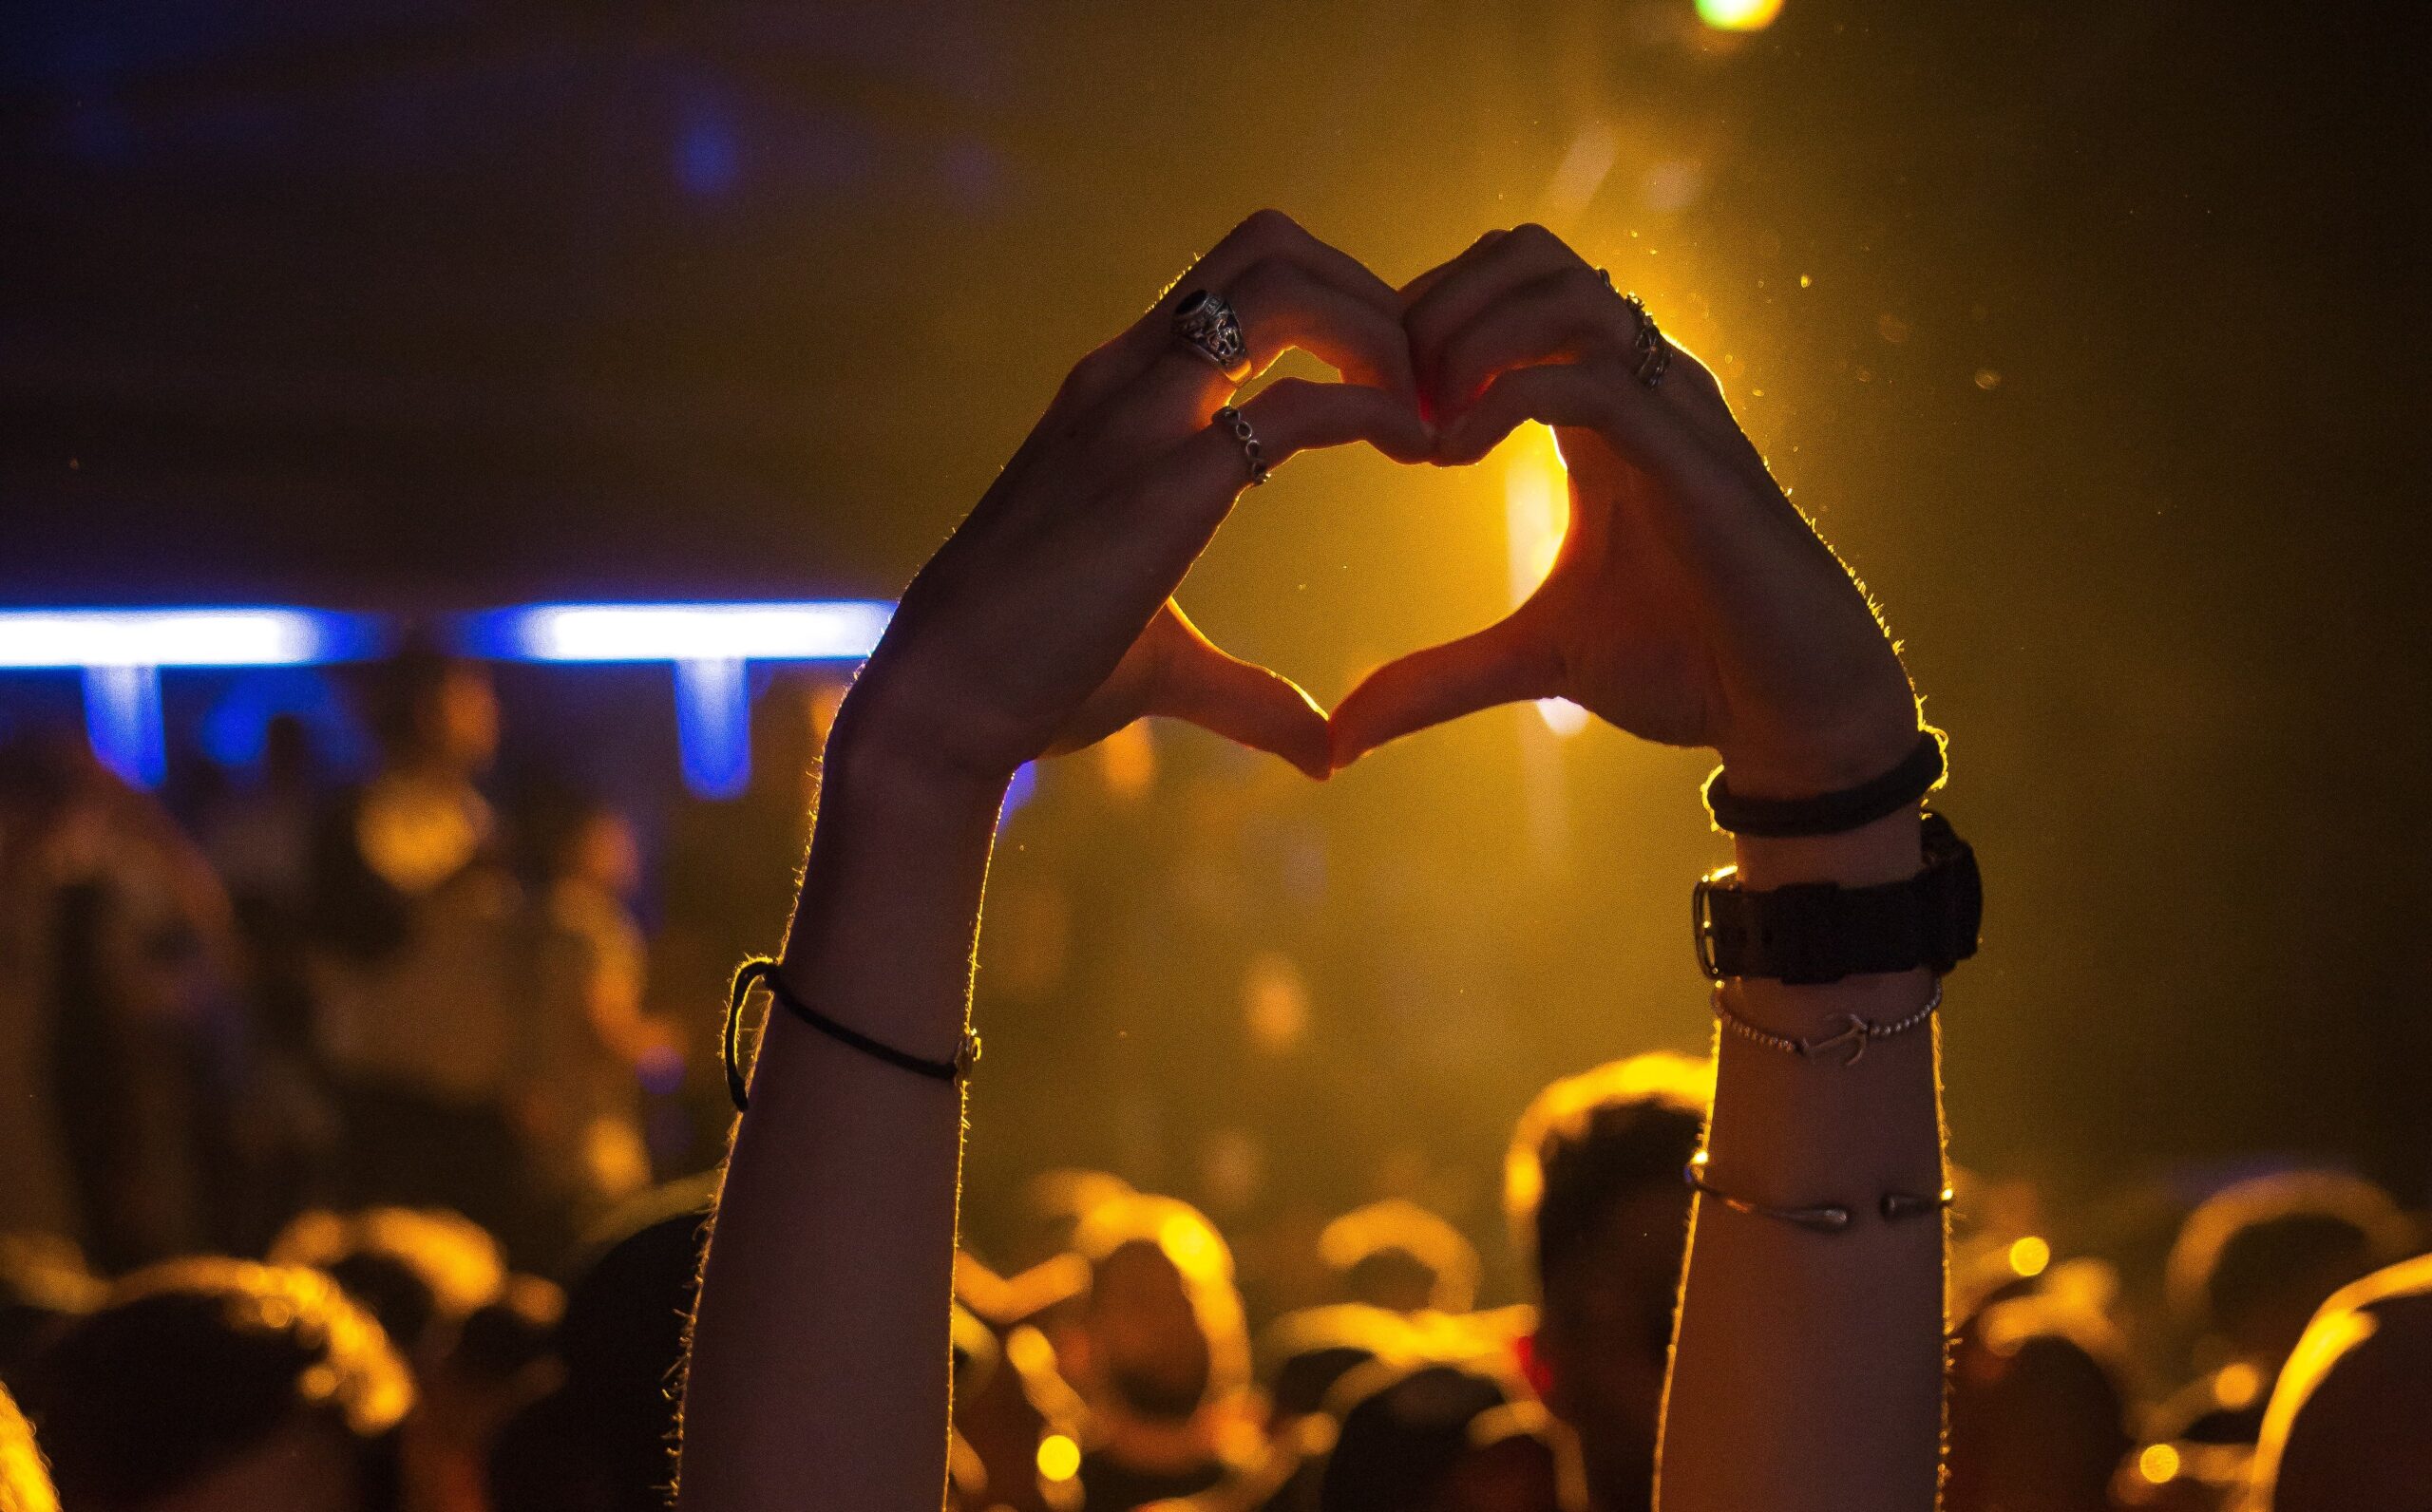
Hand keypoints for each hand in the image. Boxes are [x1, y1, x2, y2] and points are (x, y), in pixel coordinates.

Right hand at [836, 210, 1430, 798]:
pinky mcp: (1164, 482)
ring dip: (1380, 329)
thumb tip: (1322, 748)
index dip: (1336, 306)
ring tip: (1424, 410)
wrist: (942, 704)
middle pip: (1271, 245)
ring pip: (1284, 285)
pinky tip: (1416, 451)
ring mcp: (1140, 417)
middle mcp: (1126, 376)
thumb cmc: (1032, 679)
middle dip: (1370, 292)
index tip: (1394, 389)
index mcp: (1117, 392)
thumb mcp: (1161, 664)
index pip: (1239, 277)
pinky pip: (1294, 404)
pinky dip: (1379, 409)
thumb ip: (1247, 693)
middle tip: (1424, 386)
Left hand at [1328, 225, 1919, 795]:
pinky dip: (1508, 395)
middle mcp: (1642, 384)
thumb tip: (1345, 735)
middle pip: (1530, 253)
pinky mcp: (1694, 458)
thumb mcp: (1534, 661)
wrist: (1792, 709)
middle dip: (1437, 304)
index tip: (1370, 402)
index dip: (1425, 318)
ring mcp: (1674, 410)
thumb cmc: (1686, 666)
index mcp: (1603, 403)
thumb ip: (1438, 679)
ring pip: (1567, 290)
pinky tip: (1453, 454)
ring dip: (1470, 335)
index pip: (1509, 284)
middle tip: (1385, 392)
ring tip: (1422, 417)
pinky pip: (1596, 376)